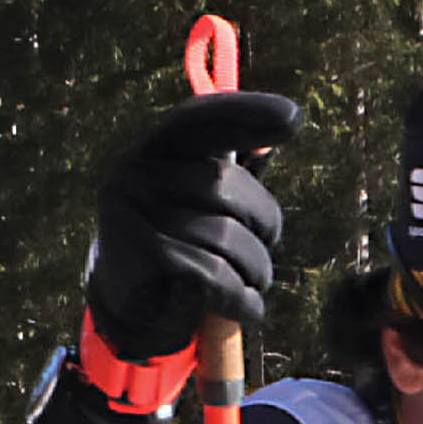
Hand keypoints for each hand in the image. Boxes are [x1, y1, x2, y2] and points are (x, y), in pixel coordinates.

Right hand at [76, 90, 303, 414]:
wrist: (129, 309)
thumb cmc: (178, 243)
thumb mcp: (197, 199)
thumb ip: (231, 164)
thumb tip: (285, 118)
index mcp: (148, 150)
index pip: (200, 118)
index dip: (247, 113)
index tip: (293, 118)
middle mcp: (133, 175)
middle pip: (225, 184)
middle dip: (264, 222)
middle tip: (267, 246)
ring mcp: (134, 219)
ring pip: (228, 238)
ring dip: (256, 269)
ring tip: (252, 282)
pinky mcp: (145, 265)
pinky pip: (218, 277)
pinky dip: (244, 298)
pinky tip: (247, 306)